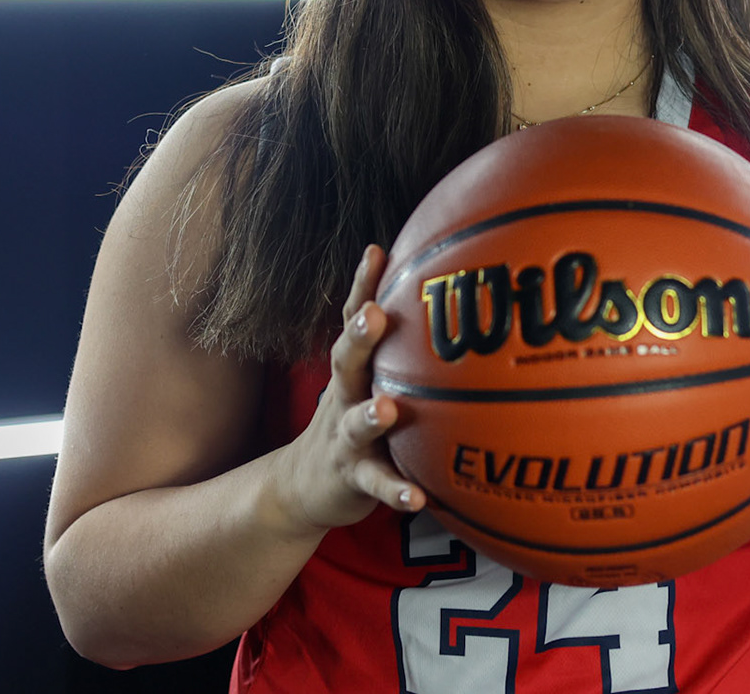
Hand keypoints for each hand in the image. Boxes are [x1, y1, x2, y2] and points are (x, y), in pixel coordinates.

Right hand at [273, 245, 426, 533]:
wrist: (302, 486)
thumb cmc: (350, 421)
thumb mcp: (364, 381)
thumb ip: (394, 349)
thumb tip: (447, 300)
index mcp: (353, 369)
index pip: (354, 318)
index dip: (362, 285)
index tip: (377, 251)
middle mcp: (344, 396)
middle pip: (346, 359)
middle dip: (359, 336)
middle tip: (375, 315)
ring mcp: (345, 438)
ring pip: (357, 424)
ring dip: (371, 415)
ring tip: (388, 409)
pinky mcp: (353, 478)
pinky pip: (377, 484)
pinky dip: (396, 490)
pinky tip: (419, 498)